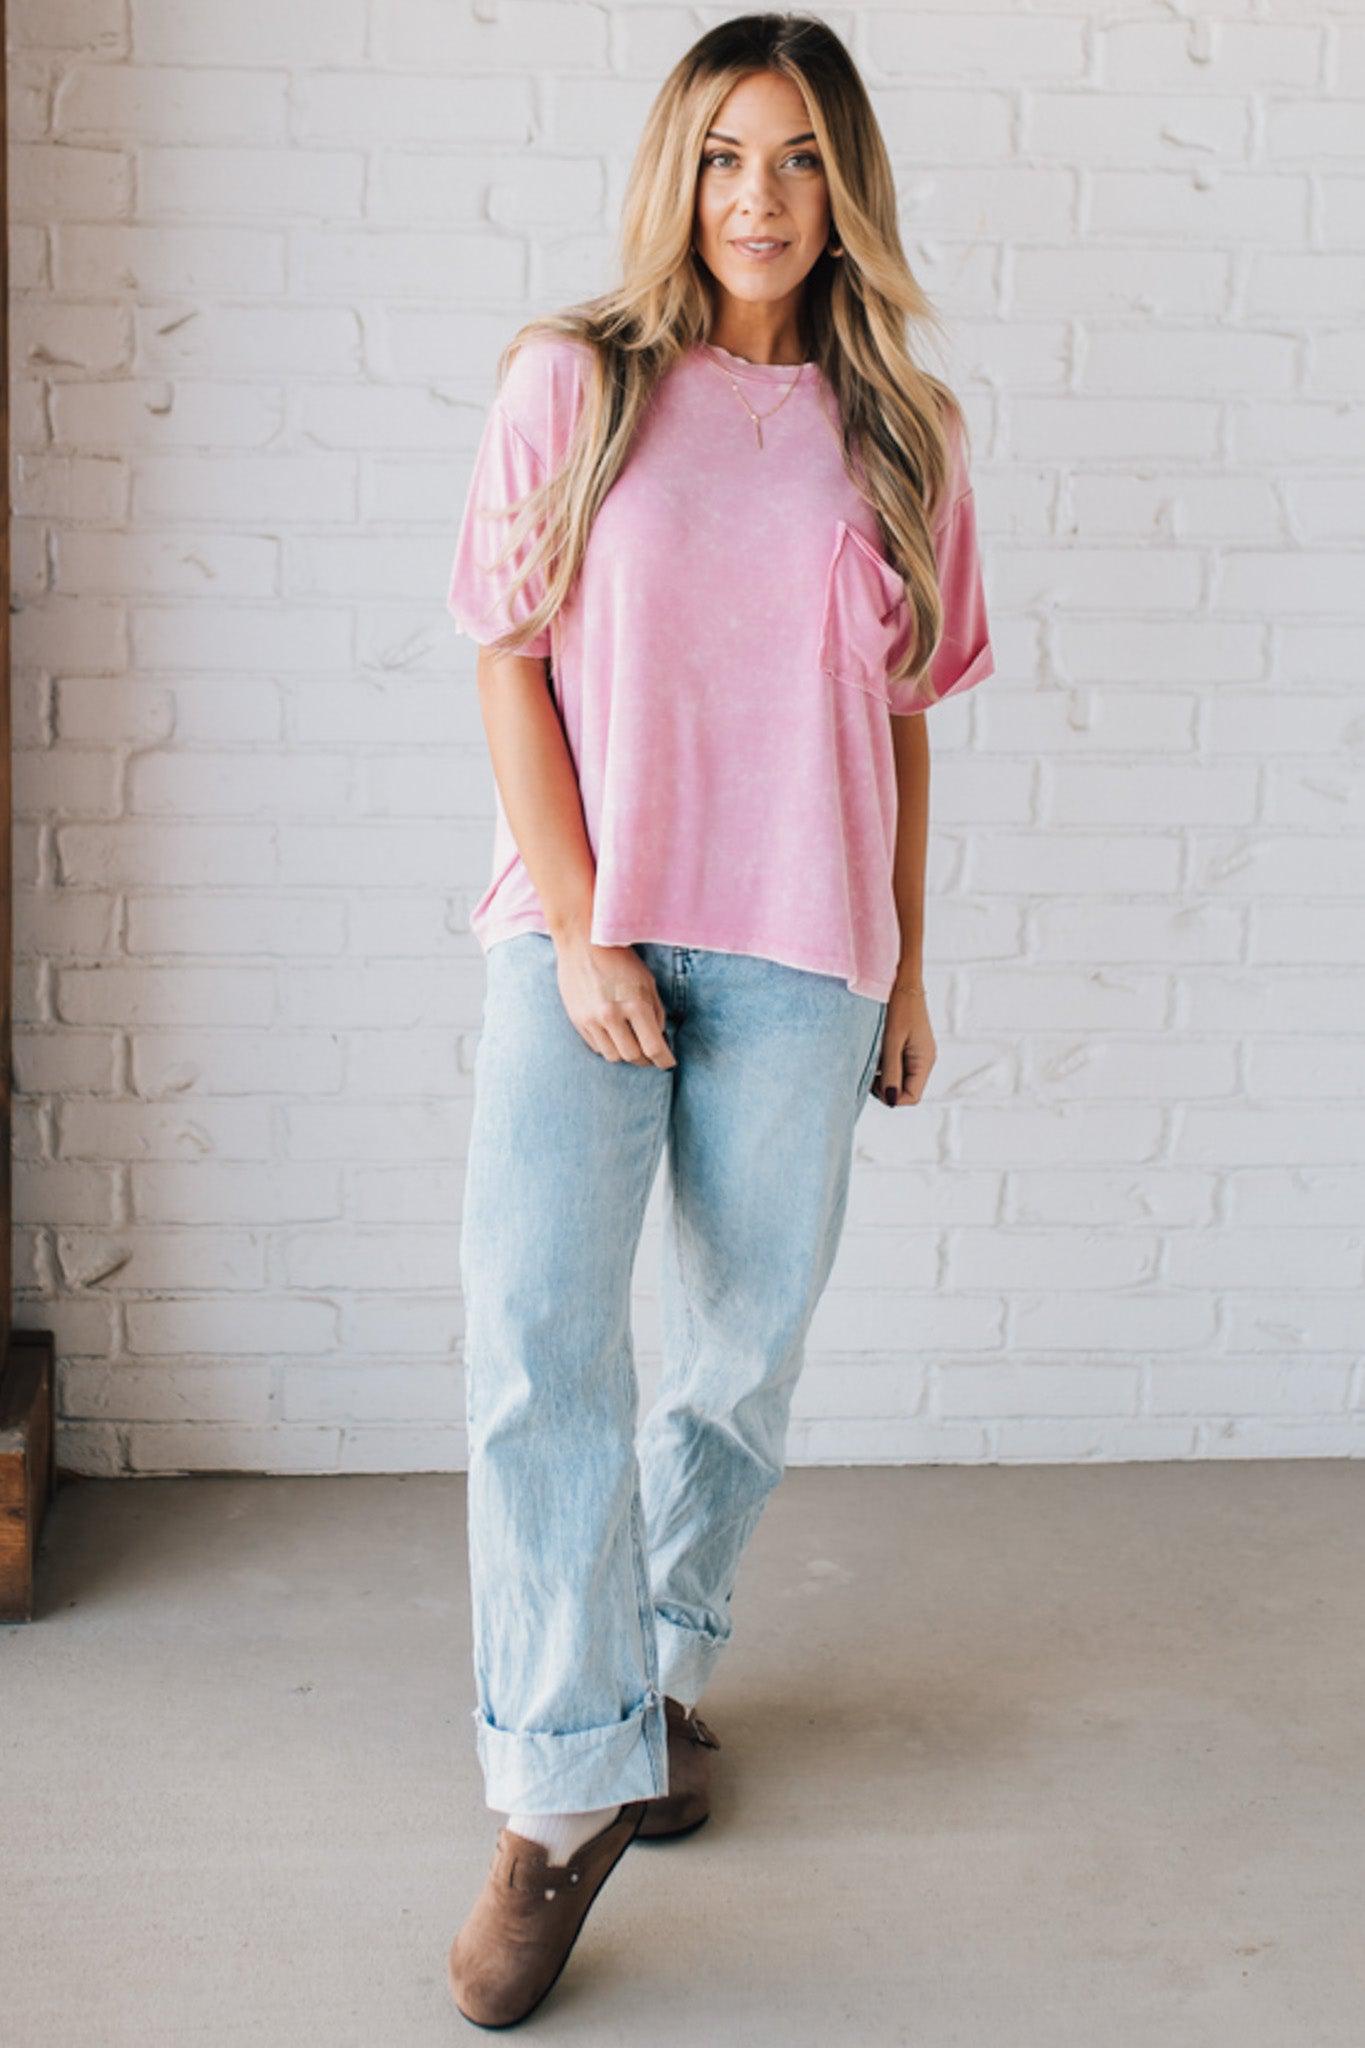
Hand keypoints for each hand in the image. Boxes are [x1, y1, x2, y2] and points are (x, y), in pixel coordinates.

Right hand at [553, 938, 676, 1066]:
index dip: (664, 1060)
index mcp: (635, 1004)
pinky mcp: (578, 1021)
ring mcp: (592, 1020)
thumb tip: (660, 1037)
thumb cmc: (620, 960)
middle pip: (633, 1056)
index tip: (668, 1064)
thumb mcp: (647, 982)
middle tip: (651, 1056)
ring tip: (632, 1044)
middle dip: (645, 1060)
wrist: (582, 942)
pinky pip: (597, 1047)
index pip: (653, 1047)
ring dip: (625, 1054)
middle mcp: (612, 1016)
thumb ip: (655, 1012)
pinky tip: (614, 1035)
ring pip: (613, 1056)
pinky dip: (609, 1045)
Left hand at [874, 977, 935, 1105]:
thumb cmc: (898, 1006)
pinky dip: (883, 1061)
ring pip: (898, 1077)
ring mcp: (916, 1052)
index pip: (912, 1096)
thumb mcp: (891, 1041)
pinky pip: (895, 1063)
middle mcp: (924, 1059)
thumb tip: (891, 1100)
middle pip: (904, 1088)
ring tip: (872, 1053)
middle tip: (869, 1066)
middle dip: (885, 1084)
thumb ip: (891, 1072)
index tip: (873, 1082)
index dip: (892, 1096)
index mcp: (925, 1061)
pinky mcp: (908, 1044)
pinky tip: (875, 1047)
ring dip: (882, 1072)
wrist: (901, 978)